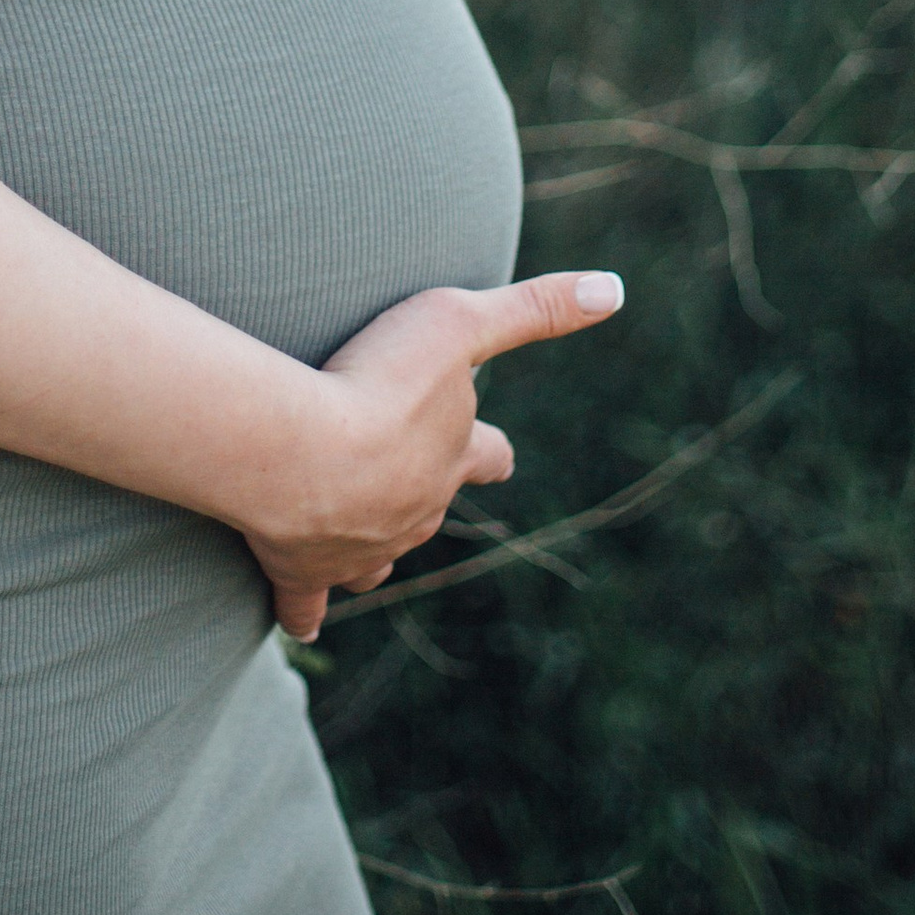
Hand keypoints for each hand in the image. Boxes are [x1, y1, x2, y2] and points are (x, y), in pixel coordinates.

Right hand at [240, 270, 625, 641]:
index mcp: (453, 457)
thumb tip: (614, 291)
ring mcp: (364, 549)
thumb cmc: (380, 382)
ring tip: (360, 542)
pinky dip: (304, 612)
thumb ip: (536, 308)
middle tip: (400, 477)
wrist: (301, 455)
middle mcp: (417, 511)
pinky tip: (303, 623)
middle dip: (421, 495)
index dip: (490, 450)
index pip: (490, 455)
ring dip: (373, 552)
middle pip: (431, 509)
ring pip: (377, 560)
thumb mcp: (461, 321)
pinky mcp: (307, 573)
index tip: (494, 453)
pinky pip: (306, 605)